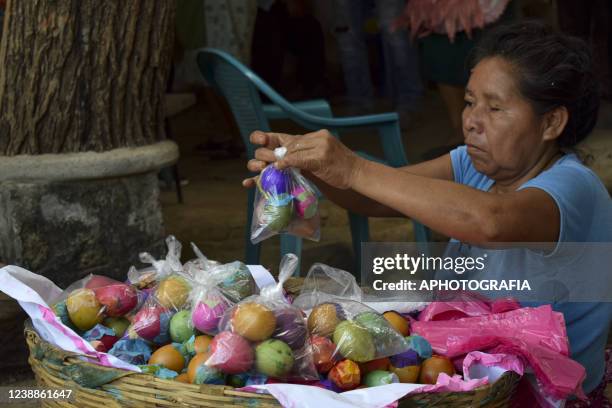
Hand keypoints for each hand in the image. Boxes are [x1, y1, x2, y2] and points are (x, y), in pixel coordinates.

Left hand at [242, 129, 361, 189]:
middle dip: (271, 152)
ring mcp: (320, 145)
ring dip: (276, 159)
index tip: (256, 139)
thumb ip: (303, 158)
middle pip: (288, 143)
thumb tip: (282, 161)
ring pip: (292, 150)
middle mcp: (317, 137)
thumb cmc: (340, 171)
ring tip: (264, 167)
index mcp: (316, 137)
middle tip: (257, 161)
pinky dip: (287, 162)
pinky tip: (278, 166)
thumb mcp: (320, 161)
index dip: (272, 138)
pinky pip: (299, 158)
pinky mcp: (322, 156)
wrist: (359, 174)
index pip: (290, 137)